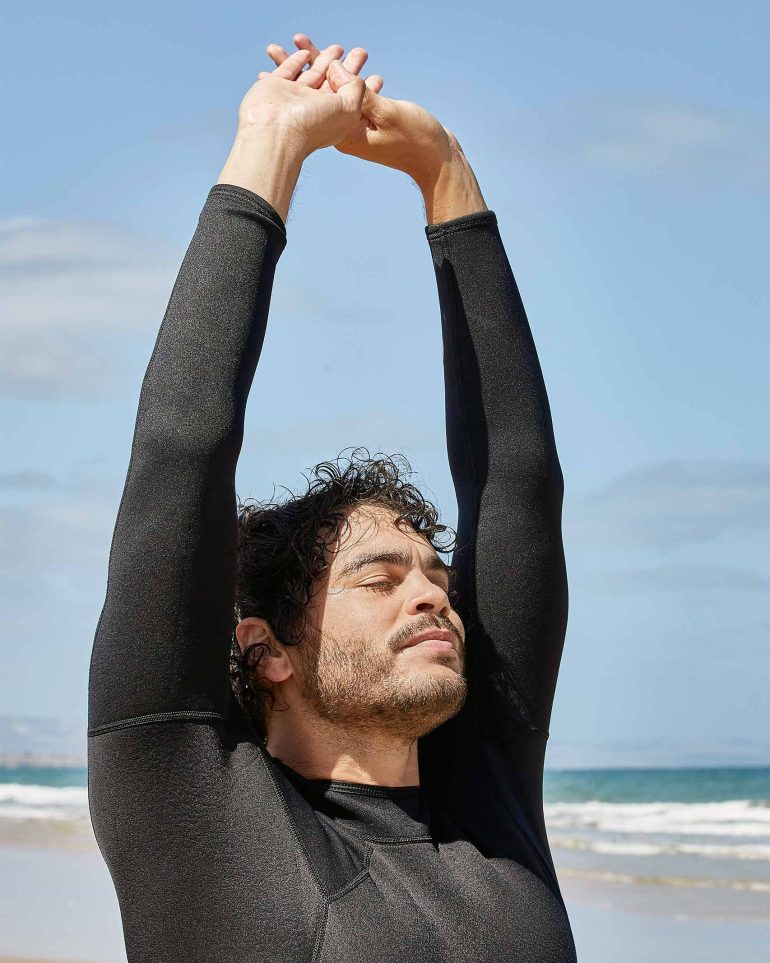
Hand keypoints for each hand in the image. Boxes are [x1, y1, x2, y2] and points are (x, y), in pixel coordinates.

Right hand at [235, 46, 368, 158]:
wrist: (275, 130)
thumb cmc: (313, 125)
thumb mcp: (349, 107)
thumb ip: (355, 86)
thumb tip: (338, 66)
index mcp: (333, 118)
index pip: (353, 100)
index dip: (367, 88)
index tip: (378, 78)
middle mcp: (315, 109)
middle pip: (335, 84)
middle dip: (349, 68)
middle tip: (362, 52)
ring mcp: (295, 98)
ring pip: (312, 74)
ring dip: (324, 61)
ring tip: (337, 47)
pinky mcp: (275, 86)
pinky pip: (288, 69)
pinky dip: (296, 60)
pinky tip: (304, 52)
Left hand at [264, 34, 459, 186]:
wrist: (432, 159)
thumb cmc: (414, 139)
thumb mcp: (387, 112)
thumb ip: (360, 92)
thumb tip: (334, 71)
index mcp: (343, 130)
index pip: (312, 97)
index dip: (293, 74)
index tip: (276, 55)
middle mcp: (343, 129)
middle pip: (314, 94)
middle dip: (296, 69)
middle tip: (273, 48)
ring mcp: (354, 127)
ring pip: (333, 91)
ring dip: (323, 66)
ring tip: (304, 44)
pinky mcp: (366, 123)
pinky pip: (350, 96)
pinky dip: (346, 77)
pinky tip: (341, 62)